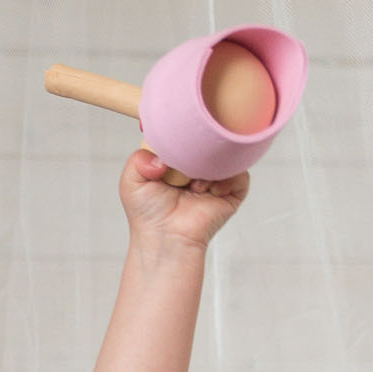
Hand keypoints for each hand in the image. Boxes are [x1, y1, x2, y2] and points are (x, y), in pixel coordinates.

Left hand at [119, 146, 248, 249]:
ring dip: (212, 167)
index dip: (185, 134)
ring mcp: (216, 178)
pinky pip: (240, 175)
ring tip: (195, 185)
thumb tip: (161, 157)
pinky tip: (210, 191)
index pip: (190, 132)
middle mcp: (199, 166)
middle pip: (211, 141)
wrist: (164, 239)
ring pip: (226, 156)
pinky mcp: (231, 193)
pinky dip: (227, 180)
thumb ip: (137, 159)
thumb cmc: (148, 215)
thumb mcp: (132, 181)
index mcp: (180, 159)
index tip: (178, 140)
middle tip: (185, 167)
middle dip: (200, 149)